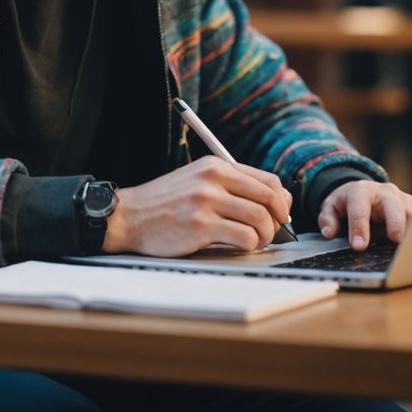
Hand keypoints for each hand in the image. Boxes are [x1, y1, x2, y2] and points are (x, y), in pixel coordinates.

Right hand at [102, 156, 292, 257]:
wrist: (130, 216)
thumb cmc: (166, 203)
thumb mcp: (198, 181)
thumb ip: (231, 186)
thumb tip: (275, 201)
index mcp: (215, 165)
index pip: (267, 179)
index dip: (281, 201)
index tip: (280, 215)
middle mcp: (213, 178)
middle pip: (268, 198)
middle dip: (277, 220)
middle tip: (271, 233)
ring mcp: (206, 200)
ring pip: (260, 219)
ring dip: (265, 236)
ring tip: (255, 242)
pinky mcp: (200, 225)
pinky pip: (244, 237)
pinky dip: (249, 245)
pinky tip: (239, 246)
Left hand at [317, 180, 411, 251]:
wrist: (364, 191)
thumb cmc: (348, 203)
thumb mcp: (331, 207)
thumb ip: (327, 219)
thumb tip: (329, 233)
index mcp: (361, 191)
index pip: (360, 210)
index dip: (359, 228)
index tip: (359, 246)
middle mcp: (384, 192)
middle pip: (393, 206)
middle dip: (394, 223)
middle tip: (394, 241)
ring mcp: (402, 199)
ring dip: (410, 231)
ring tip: (408, 249)